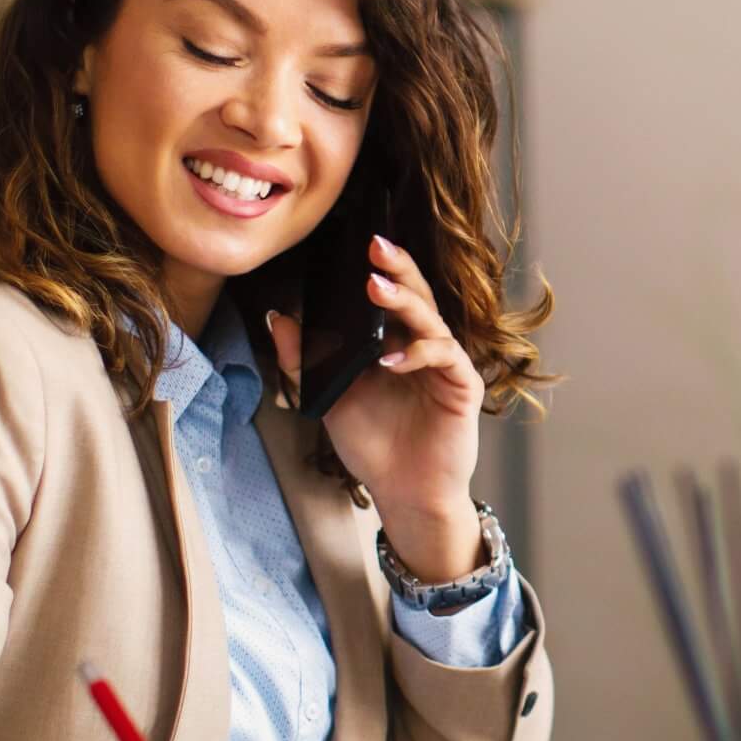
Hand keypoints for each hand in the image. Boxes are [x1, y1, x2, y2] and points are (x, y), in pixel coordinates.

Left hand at [265, 234, 485, 576]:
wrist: (404, 493)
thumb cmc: (374, 446)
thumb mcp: (329, 398)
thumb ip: (304, 361)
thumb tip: (278, 319)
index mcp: (397, 343)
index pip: (392, 296)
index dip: (382, 269)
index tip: (360, 247)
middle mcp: (425, 347)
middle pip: (417, 296)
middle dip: (398, 269)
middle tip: (376, 248)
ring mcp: (446, 365)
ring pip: (432, 320)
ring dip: (404, 303)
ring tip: (376, 289)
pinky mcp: (462, 387)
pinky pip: (444, 358)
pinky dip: (418, 354)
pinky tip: (392, 360)